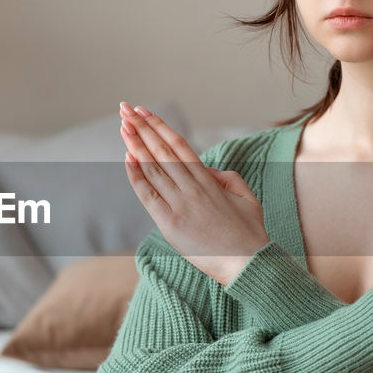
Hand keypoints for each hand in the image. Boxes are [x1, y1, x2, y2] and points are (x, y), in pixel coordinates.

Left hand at [118, 102, 269, 285]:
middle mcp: (193, 188)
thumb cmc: (249, 233)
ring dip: (135, 145)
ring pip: (153, 168)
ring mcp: (181, 205)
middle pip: (162, 151)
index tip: (144, 112)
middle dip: (142, 128)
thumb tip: (205, 169)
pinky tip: (127, 158)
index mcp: (209, 180)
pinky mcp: (171, 224)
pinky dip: (136, 175)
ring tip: (123, 125)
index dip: (160, 126)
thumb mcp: (245, 196)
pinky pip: (148, 195)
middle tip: (125, 109)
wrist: (249, 263)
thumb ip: (225, 177)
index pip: (179, 145)